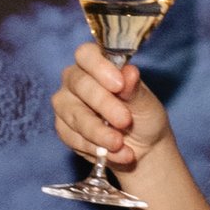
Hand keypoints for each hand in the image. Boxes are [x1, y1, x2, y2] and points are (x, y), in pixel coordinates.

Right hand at [53, 39, 172, 174]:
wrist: (142, 148)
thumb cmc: (143, 116)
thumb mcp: (146, 103)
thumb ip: (134, 89)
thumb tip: (130, 72)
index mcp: (96, 64)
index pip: (86, 54)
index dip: (100, 67)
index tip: (119, 85)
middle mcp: (75, 80)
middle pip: (80, 84)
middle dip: (104, 105)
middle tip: (125, 121)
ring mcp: (66, 104)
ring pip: (74, 115)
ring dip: (99, 133)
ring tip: (121, 145)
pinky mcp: (63, 129)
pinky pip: (73, 137)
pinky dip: (95, 148)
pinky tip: (115, 154)